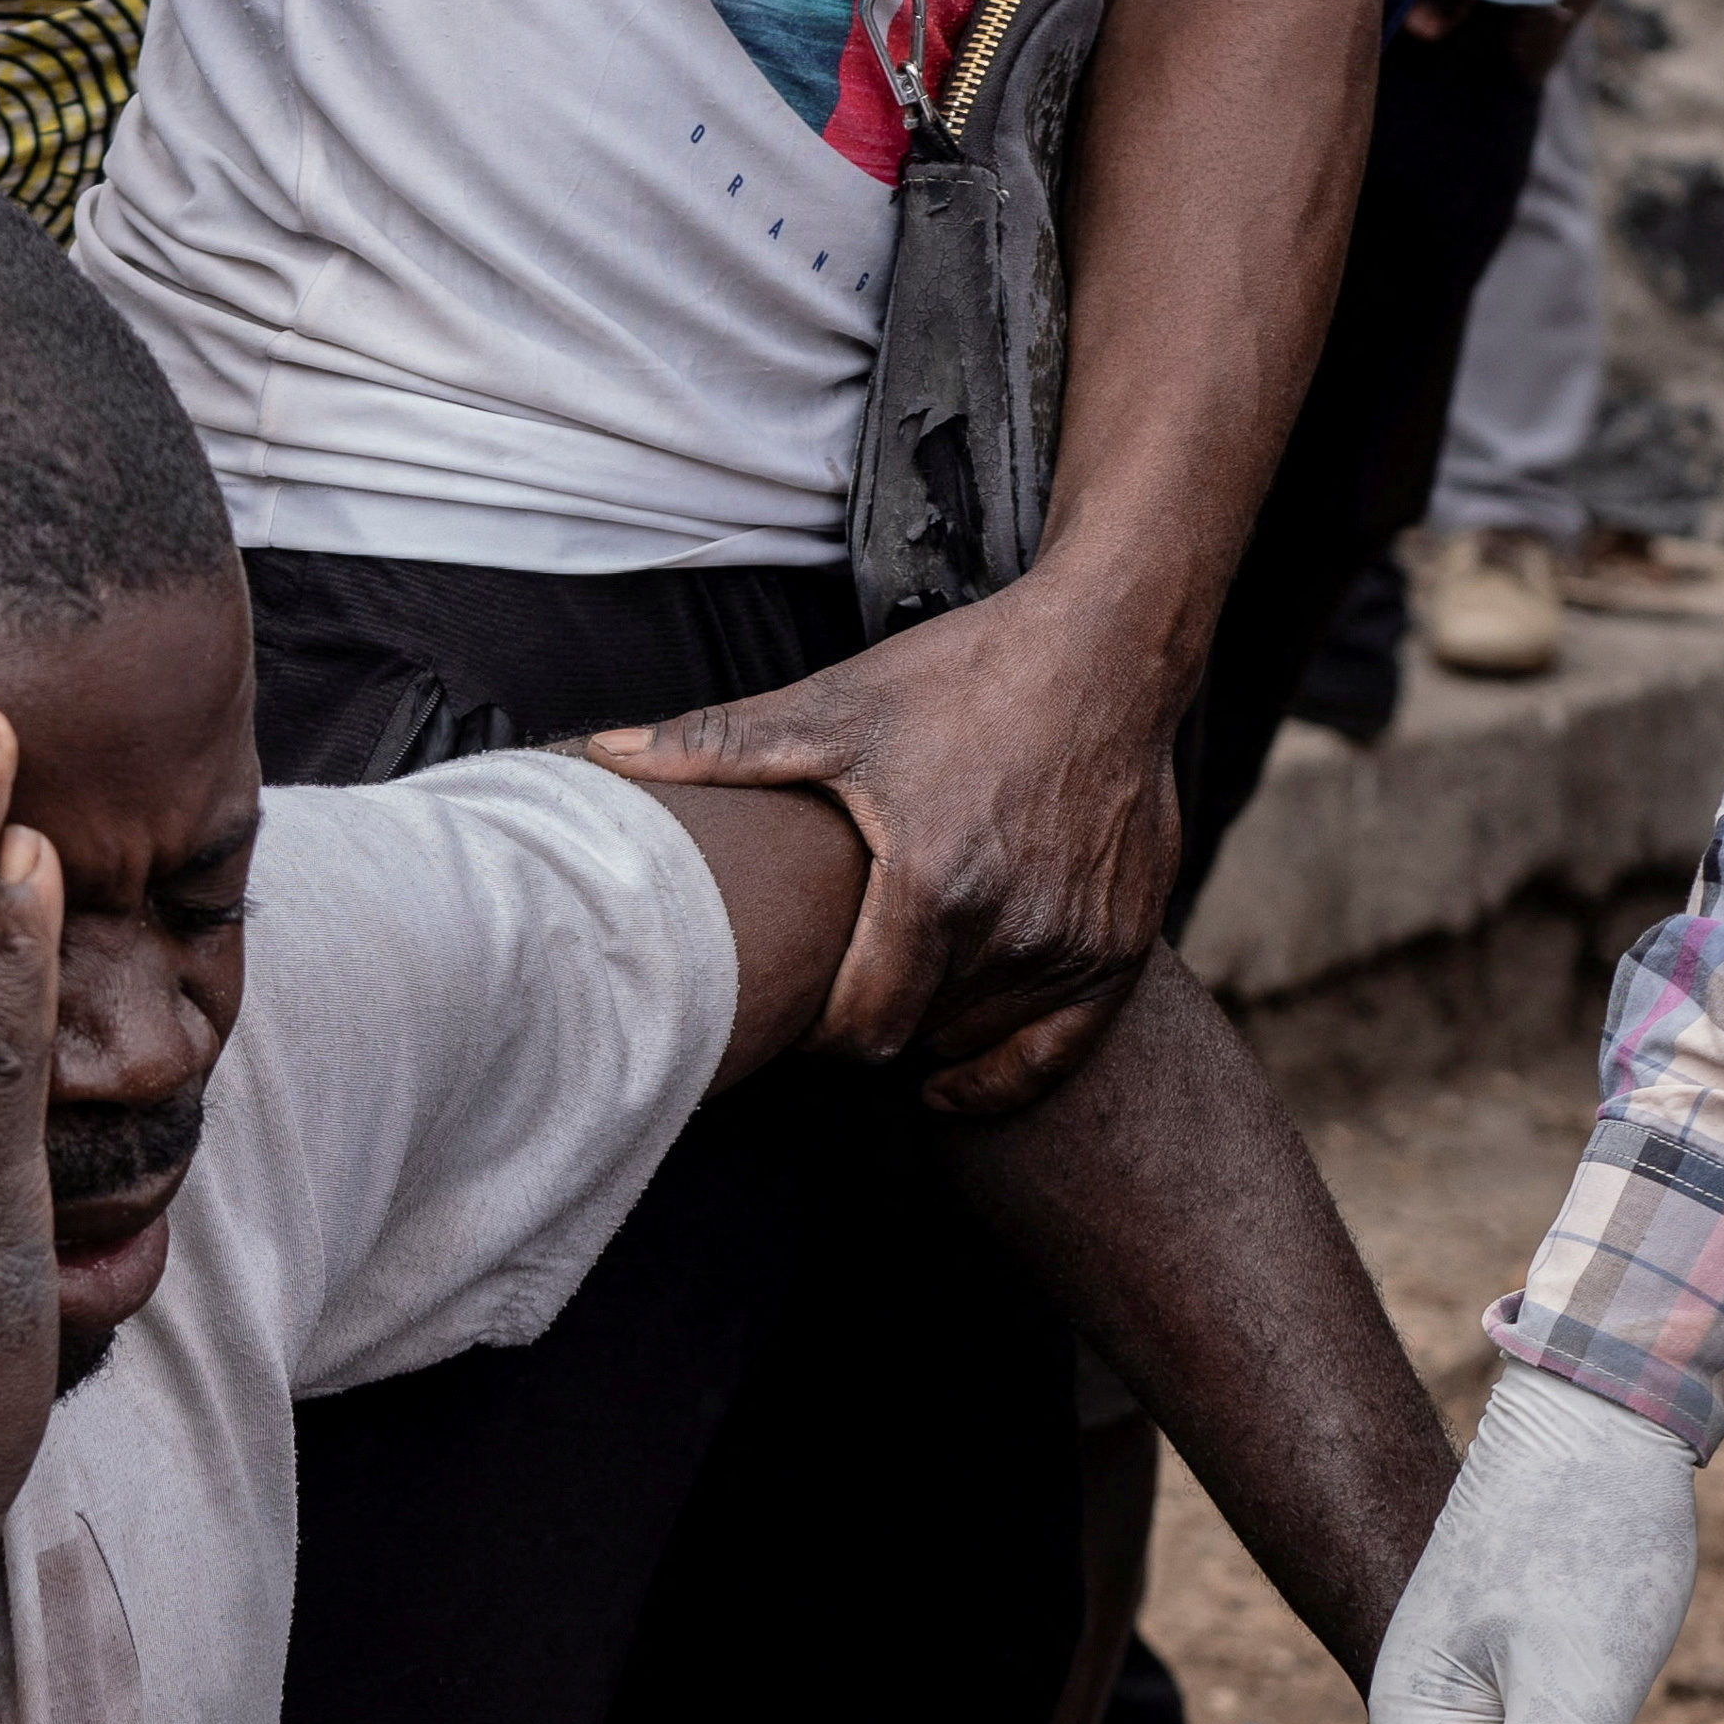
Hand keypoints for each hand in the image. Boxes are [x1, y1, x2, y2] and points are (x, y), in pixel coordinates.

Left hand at [589, 576, 1180, 1113]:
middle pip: (911, 1040)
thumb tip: (602, 755)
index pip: (858, 1027)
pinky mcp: (1121, 947)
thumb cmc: (968, 674)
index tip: (795, 1004)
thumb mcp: (838, 707)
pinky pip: (1055, 1053)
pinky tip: (950, 1075)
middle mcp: (1012, 930)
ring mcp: (1073, 944)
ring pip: (974, 1045)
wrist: (1106, 648)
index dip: (818, 1030)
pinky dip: (999, 1072)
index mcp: (933, 886)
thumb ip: (719, 747)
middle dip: (864, 1025)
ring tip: (890, 991)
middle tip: (833, 994)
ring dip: (927, 1034)